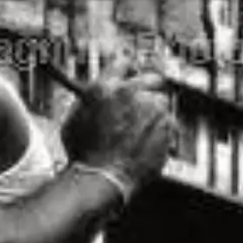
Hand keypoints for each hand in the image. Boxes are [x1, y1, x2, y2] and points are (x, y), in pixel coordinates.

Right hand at [60, 67, 175, 191]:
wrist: (100, 179)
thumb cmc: (83, 155)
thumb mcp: (73, 119)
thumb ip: (90, 100)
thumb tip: (95, 93)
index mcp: (107, 86)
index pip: (123, 63)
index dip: (125, 71)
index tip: (128, 76)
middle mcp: (133, 93)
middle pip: (151, 79)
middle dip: (146, 90)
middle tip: (137, 106)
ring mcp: (153, 110)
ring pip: (161, 102)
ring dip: (154, 112)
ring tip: (139, 131)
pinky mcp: (167, 128)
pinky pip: (168, 123)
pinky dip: (160, 131)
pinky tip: (145, 142)